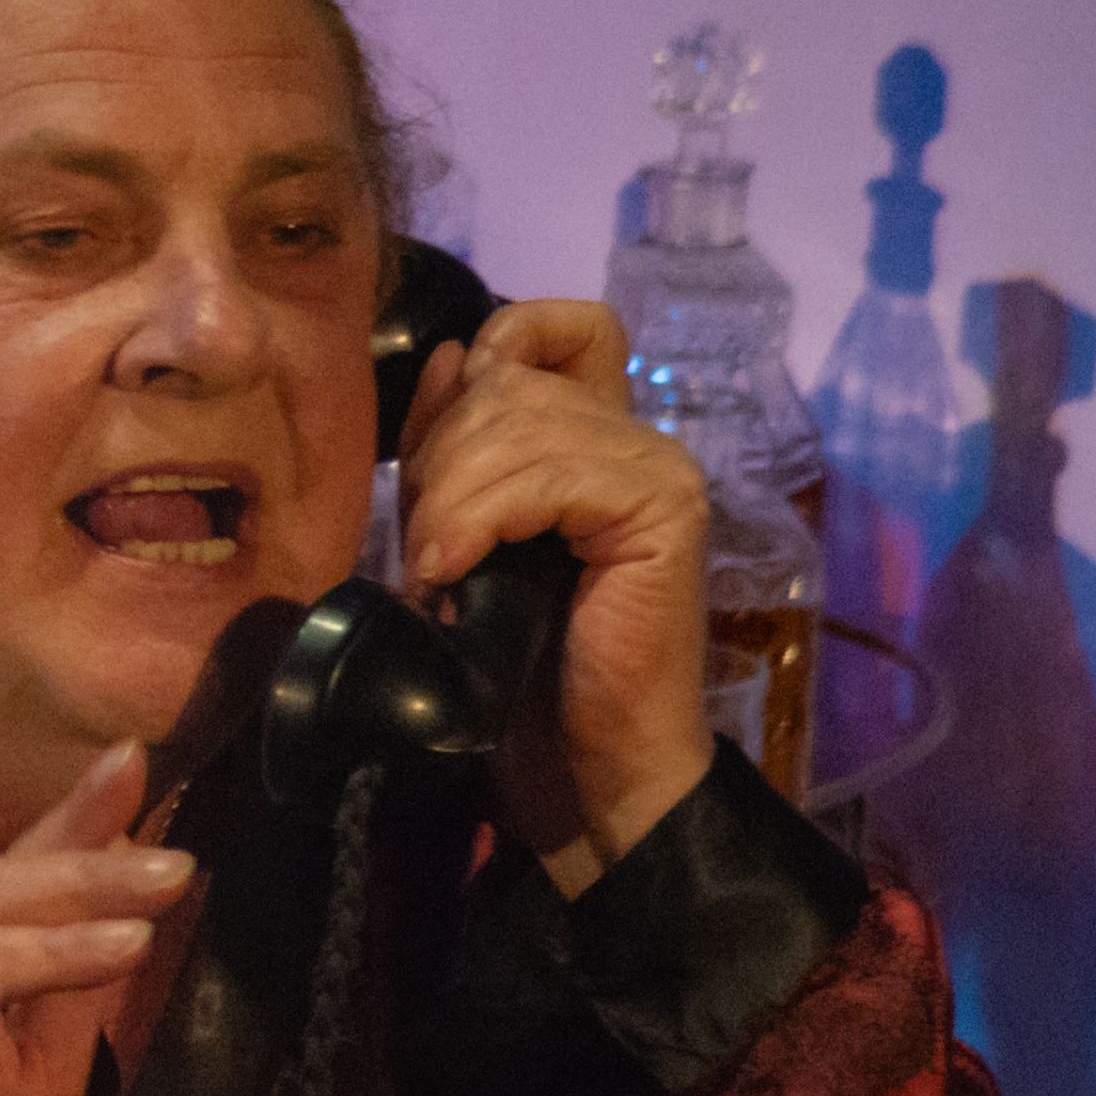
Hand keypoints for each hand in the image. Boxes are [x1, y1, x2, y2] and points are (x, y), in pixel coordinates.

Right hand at [0, 740, 189, 1095]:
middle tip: (169, 876)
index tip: (132, 763)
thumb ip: (86, 960)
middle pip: (1, 898)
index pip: (27, 861)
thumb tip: (142, 866)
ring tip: (125, 944)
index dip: (77, 815)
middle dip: (89, 881)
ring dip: (48, 948)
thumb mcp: (52, 1032)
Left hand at [400, 298, 717, 882]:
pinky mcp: (664, 507)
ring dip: (449, 499)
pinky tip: (458, 571)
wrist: (582, 767)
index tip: (443, 440)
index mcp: (595, 434)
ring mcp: (658, 468)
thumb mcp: (459, 535)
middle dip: (438, 458)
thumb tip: (449, 355)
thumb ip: (455, 448)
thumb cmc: (520, 669)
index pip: (552, 328)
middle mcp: (637, 435)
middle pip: (507, 376)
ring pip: (517, 418)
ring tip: (442, 574)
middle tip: (431, 551)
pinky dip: (480, 517)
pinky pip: (548, 471)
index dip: (490, 353)